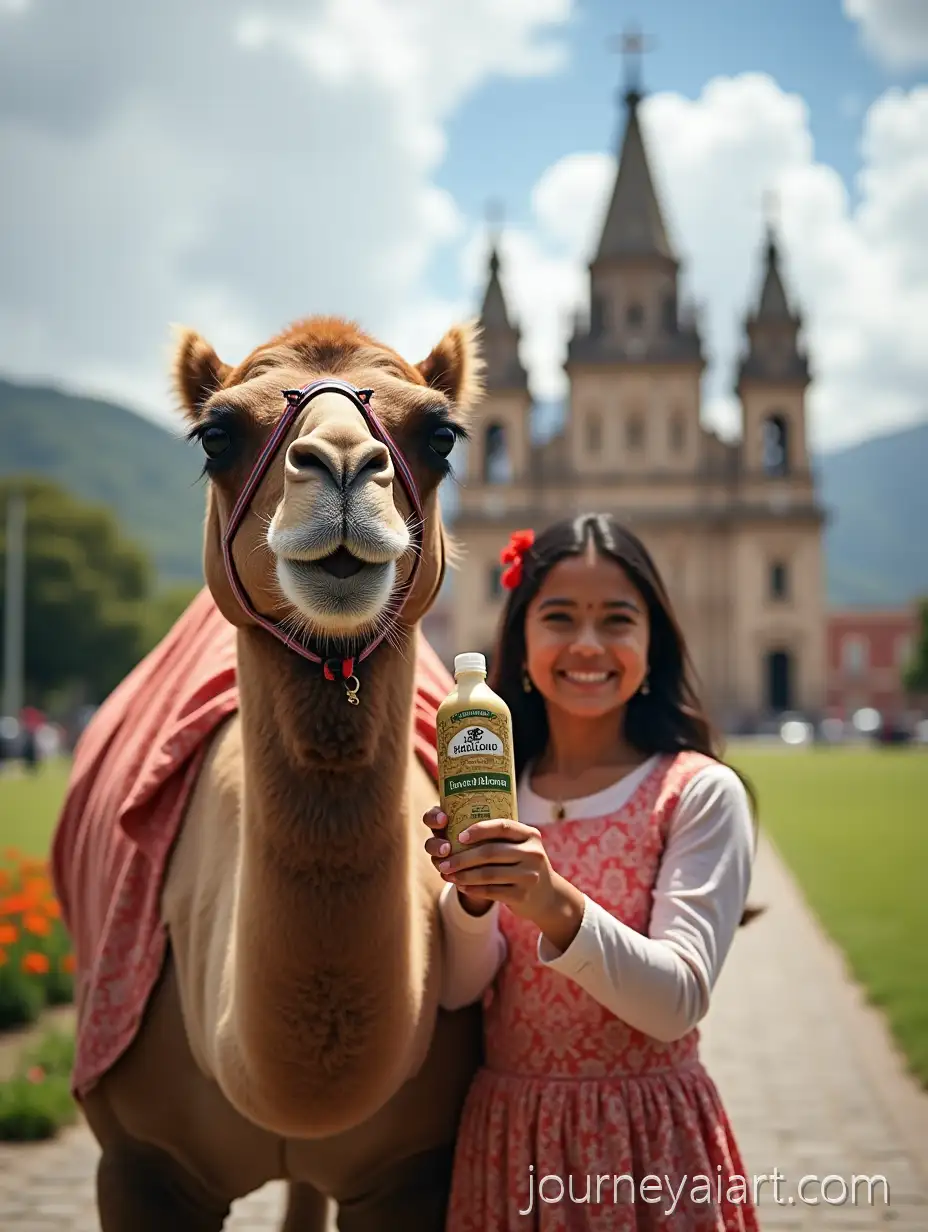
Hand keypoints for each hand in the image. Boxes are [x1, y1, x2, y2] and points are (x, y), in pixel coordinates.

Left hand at [423, 813, 586, 949]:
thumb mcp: (521, 847)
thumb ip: (500, 838)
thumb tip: (457, 831)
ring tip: (448, 875)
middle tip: (443, 862)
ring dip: (463, 875)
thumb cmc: (523, 865)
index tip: (459, 836)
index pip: (502, 826)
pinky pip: (491, 891)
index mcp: (530, 835)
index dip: (479, 830)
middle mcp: (532, 853)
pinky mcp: (522, 895)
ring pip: (487, 874)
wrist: (548, 896)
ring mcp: (529, 876)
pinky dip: (472, 889)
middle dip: (462, 858)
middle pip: (490, 852)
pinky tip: (461, 886)